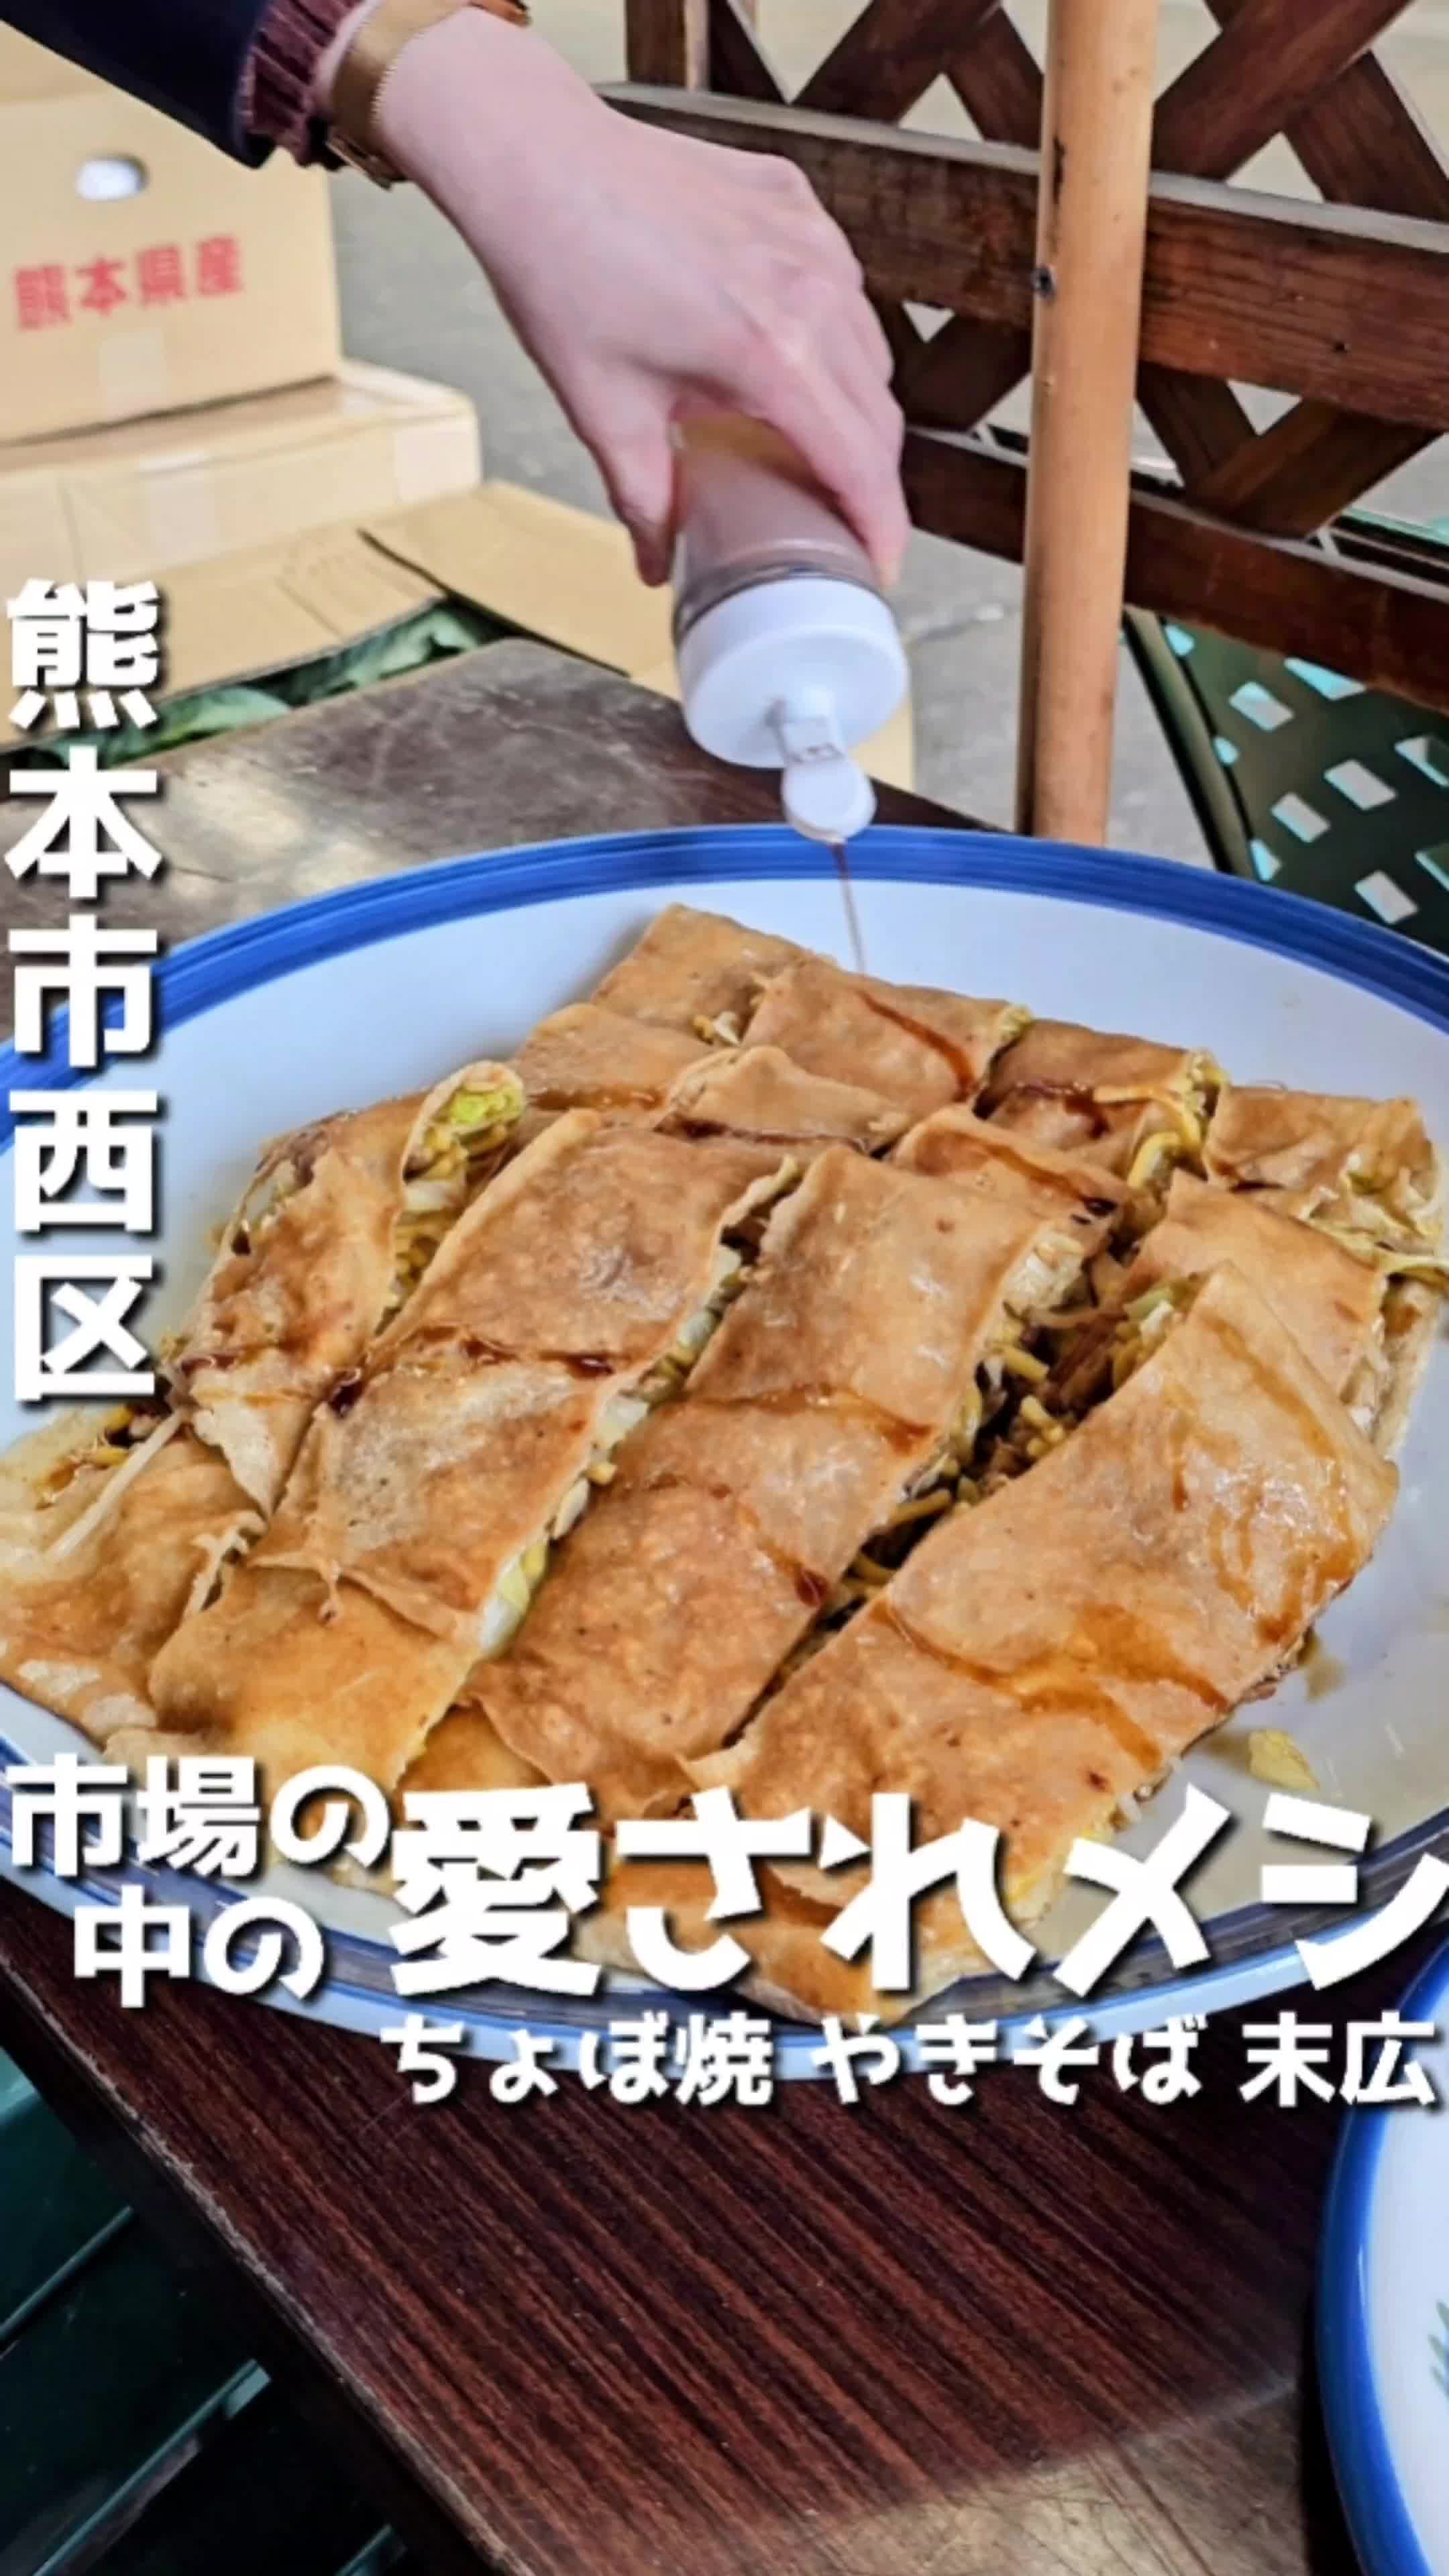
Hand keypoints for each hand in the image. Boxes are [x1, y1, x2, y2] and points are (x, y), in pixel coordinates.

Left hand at [326, 9, 906, 585]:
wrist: (535, 159)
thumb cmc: (562, 271)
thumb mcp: (603, 410)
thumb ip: (643, 499)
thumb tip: (657, 564)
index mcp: (771, 354)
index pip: (860, 462)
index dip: (879, 527)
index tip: (877, 569)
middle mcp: (811, 291)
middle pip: (877, 412)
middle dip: (868, 478)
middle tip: (838, 521)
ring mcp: (811, 239)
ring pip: (868, 349)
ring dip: (852, 407)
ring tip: (811, 444)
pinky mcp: (796, 203)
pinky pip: (841, 288)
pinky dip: (830, 334)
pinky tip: (784, 354)